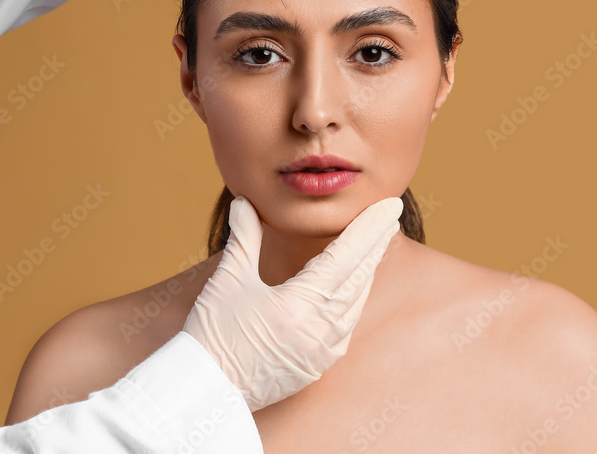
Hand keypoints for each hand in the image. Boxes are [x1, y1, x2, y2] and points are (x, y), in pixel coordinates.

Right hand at [182, 195, 402, 411]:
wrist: (206, 394)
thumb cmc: (212, 337)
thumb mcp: (228, 282)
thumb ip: (243, 238)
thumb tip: (244, 203)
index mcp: (299, 304)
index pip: (346, 255)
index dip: (369, 227)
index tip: (388, 206)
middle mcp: (319, 329)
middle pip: (359, 275)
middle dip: (376, 242)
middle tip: (390, 215)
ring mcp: (323, 351)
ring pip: (357, 301)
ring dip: (367, 270)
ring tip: (377, 243)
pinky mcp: (319, 366)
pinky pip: (347, 325)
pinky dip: (354, 300)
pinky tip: (356, 286)